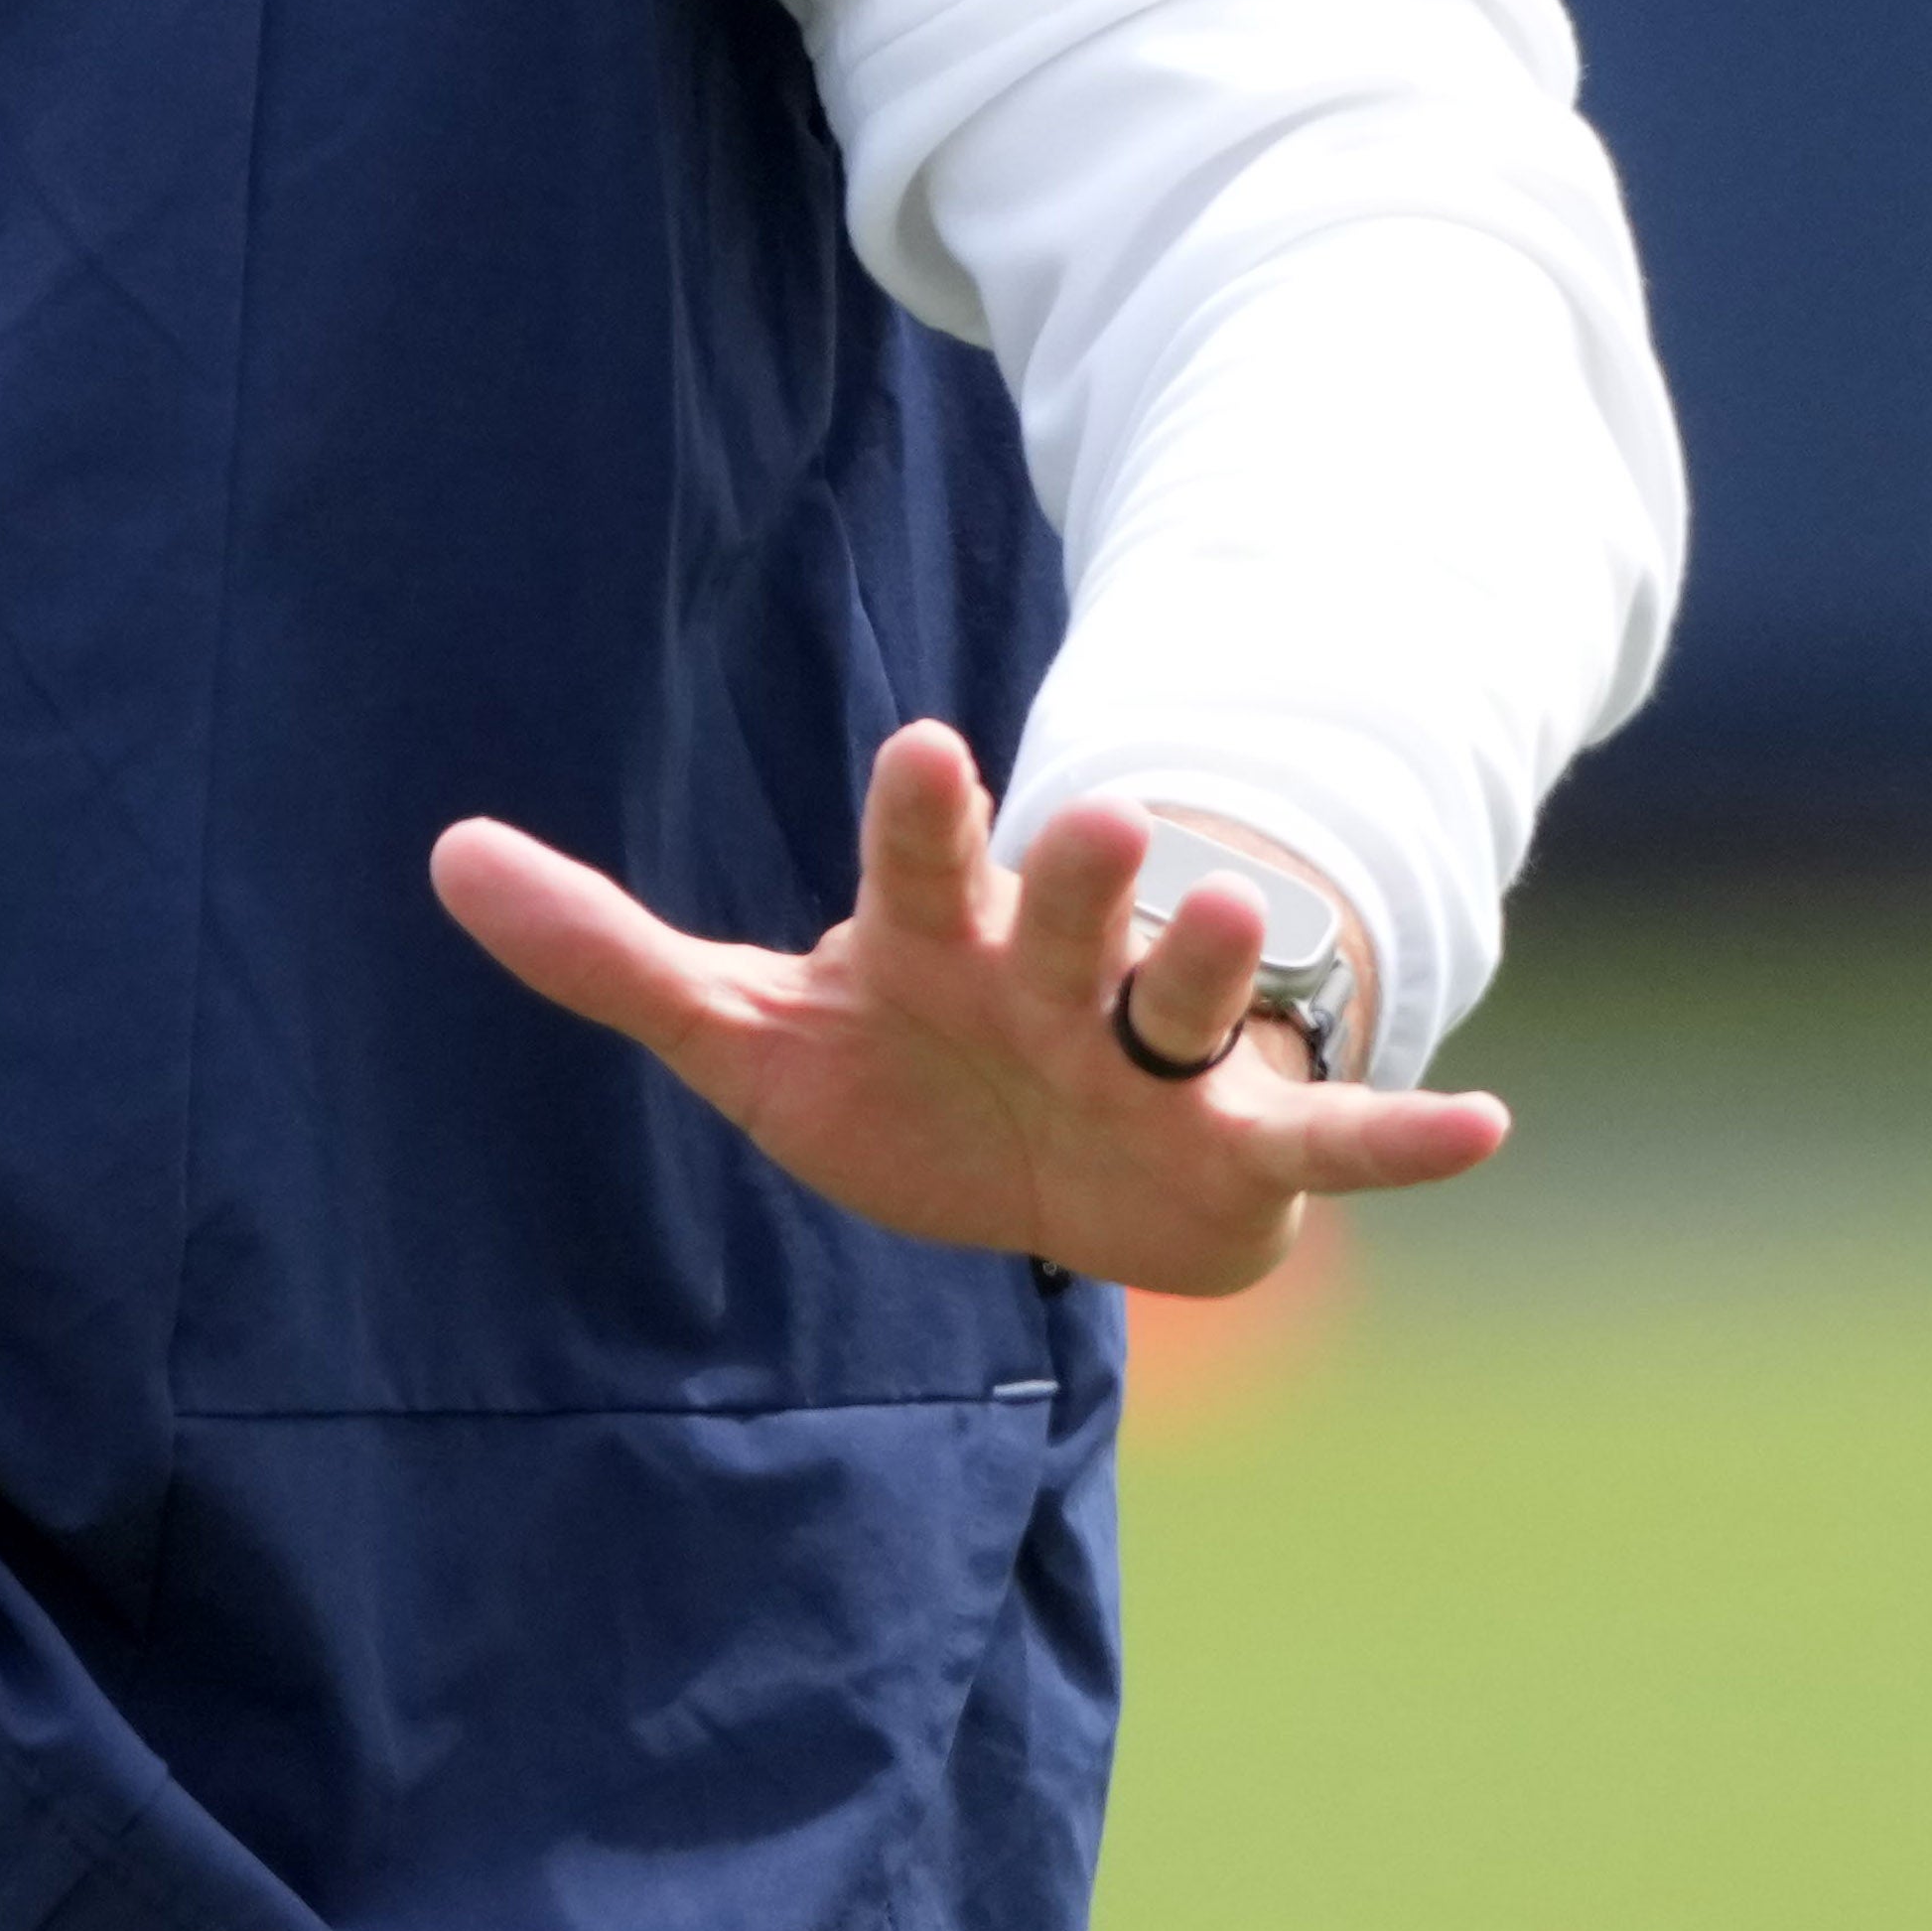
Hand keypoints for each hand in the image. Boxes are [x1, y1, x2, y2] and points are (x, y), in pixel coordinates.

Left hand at [431, 725, 1508, 1299]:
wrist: (1040, 1184)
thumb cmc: (899, 1082)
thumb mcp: (744, 1035)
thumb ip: (609, 953)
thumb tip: (444, 854)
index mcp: (943, 939)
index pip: (924, 862)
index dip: (927, 815)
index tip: (924, 746)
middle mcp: (1063, 981)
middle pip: (1079, 918)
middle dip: (1093, 880)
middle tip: (1104, 820)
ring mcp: (1161, 1064)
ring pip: (1203, 1004)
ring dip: (1228, 967)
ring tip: (1240, 920)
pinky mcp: (1241, 1158)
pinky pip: (1334, 1147)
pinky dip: (1407, 1139)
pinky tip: (1488, 1126)